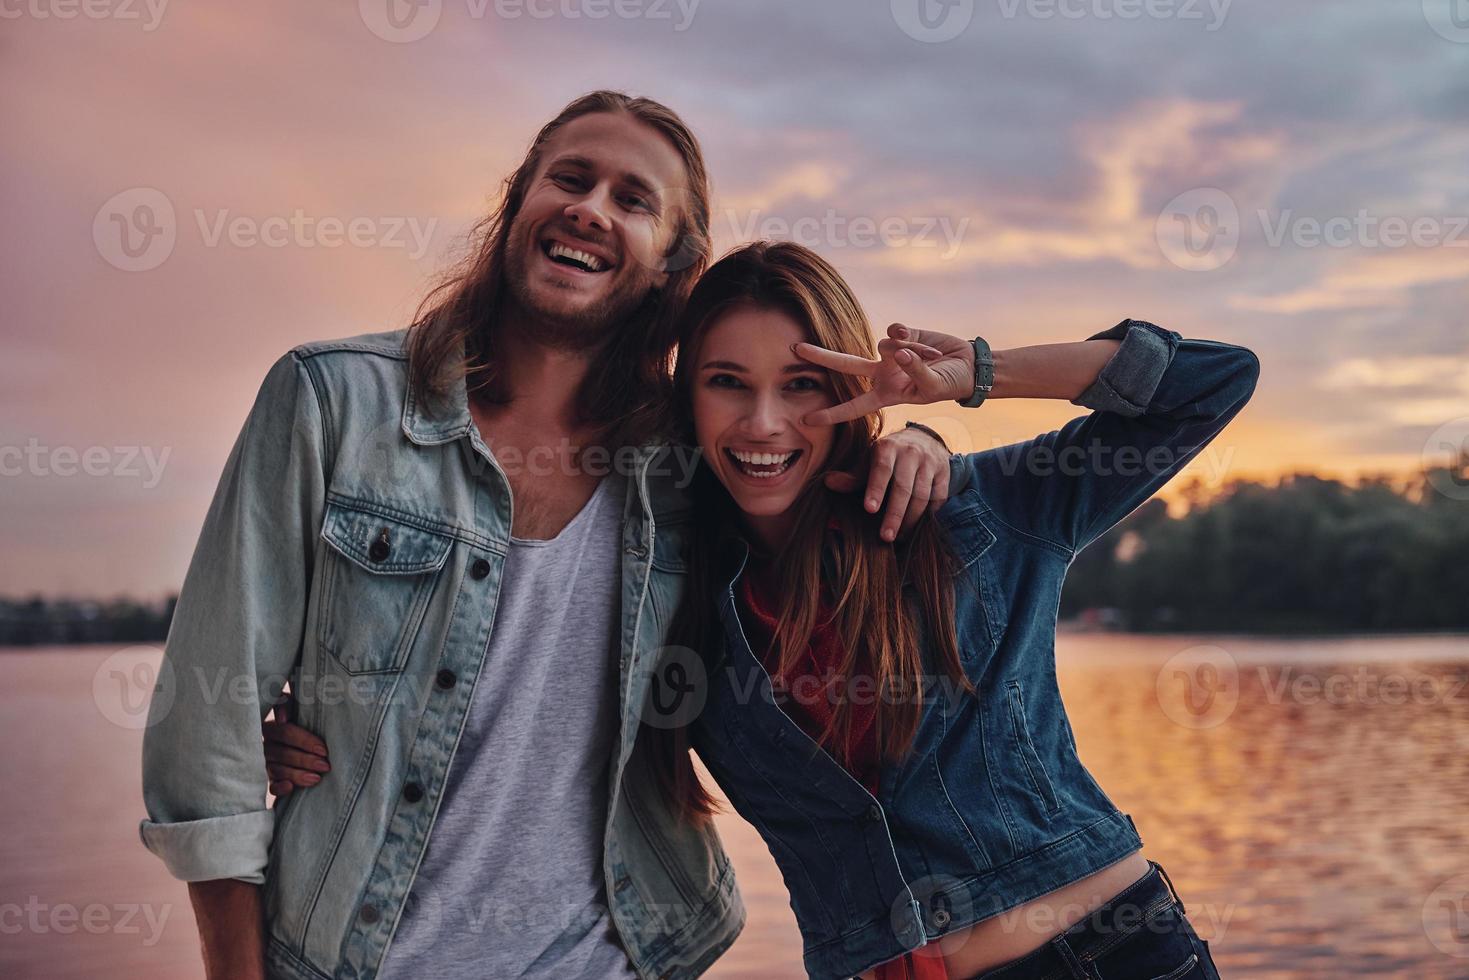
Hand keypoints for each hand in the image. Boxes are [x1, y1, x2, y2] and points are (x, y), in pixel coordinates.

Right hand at [262, 693, 329, 795]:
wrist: (299, 742)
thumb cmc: (302, 721)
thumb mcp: (297, 708)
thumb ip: (287, 704)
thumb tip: (283, 719)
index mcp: (272, 728)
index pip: (286, 733)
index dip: (305, 741)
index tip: (324, 750)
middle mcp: (266, 746)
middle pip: (283, 754)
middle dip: (306, 760)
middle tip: (325, 766)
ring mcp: (266, 764)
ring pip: (278, 770)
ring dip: (297, 775)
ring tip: (316, 779)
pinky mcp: (269, 780)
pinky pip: (270, 786)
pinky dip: (279, 788)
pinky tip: (290, 787)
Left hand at [796, 323, 974, 425]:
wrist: (967, 365)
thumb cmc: (949, 384)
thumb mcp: (932, 386)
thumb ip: (913, 369)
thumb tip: (895, 348)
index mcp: (886, 394)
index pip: (854, 406)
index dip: (832, 413)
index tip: (807, 419)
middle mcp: (882, 373)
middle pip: (845, 364)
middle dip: (821, 356)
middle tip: (795, 348)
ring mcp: (889, 352)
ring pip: (887, 345)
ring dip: (913, 352)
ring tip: (934, 359)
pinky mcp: (901, 334)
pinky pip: (898, 331)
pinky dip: (914, 338)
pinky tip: (929, 346)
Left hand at [825, 425, 950, 541]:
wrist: (923, 439)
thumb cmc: (889, 456)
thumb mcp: (869, 460)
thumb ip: (853, 476)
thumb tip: (828, 483)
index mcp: (887, 447)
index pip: (881, 470)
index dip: (876, 489)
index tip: (869, 509)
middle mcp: (910, 452)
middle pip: (903, 487)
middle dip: (895, 514)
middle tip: (886, 537)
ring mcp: (929, 462)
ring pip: (922, 495)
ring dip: (911, 519)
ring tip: (900, 537)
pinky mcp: (944, 472)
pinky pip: (939, 497)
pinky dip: (930, 514)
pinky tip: (918, 527)